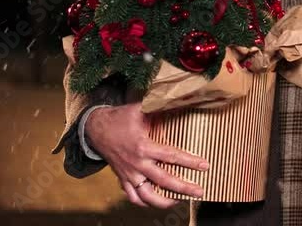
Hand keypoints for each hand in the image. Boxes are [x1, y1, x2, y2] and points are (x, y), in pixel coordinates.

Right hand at [85, 102, 208, 207]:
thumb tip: (181, 98)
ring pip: (146, 196)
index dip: (190, 162)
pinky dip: (144, 203)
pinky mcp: (122, 179)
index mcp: (143, 146)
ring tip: (179, 201)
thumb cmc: (121, 117)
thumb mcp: (140, 109)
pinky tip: (157, 201)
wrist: (95, 128)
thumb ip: (160, 106)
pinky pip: (133, 197)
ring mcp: (129, 174)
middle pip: (163, 180)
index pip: (171, 156)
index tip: (205, 166)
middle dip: (183, 188)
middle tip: (199, 191)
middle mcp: (137, 163)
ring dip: (163, 202)